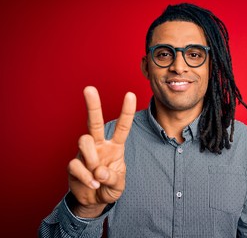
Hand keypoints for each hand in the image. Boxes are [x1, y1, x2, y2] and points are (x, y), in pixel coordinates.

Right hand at [67, 86, 135, 217]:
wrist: (94, 201)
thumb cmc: (109, 187)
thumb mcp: (118, 184)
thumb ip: (112, 178)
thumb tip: (99, 170)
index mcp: (115, 146)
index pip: (122, 127)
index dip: (126, 112)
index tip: (130, 94)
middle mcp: (99, 145)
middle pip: (95, 122)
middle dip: (93, 105)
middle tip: (89, 88)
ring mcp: (85, 154)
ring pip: (84, 140)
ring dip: (91, 158)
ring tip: (97, 175)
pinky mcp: (73, 164)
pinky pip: (77, 165)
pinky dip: (86, 177)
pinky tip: (92, 184)